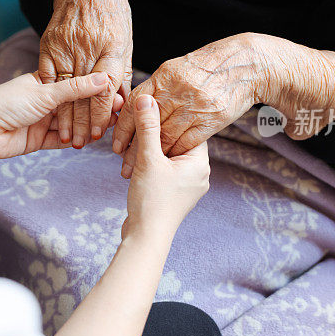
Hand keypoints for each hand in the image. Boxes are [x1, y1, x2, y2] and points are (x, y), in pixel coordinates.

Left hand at [0, 72, 120, 159]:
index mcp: (46, 81)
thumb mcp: (45, 92)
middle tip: (119, 110)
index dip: (96, 88)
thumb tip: (103, 77)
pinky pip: (62, 139)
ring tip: (109, 126)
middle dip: (96, 108)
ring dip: (88, 125)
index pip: (77, 83)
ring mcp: (43, 120)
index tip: (117, 91)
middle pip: (77, 104)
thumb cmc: (7, 103)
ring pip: (72, 123)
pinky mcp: (40, 140)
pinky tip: (91, 140)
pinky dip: (76, 140)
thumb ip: (75, 88)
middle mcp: (46, 100)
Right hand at [39, 0, 132, 148]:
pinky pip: (48, 75)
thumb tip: (121, 103)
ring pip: (64, 88)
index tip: (98, 133)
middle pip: (83, 93)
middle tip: (81, 143)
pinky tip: (51, 114)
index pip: (105, 88)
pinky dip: (50, 96)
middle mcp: (87, 47)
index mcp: (110, 48)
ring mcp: (65, 45)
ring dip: (65, 116)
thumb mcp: (124, 42)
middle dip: (82, 122)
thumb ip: (120, 72)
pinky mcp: (48, 44)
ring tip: (67, 138)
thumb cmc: (112, 15)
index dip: (101, 113)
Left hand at [113, 34, 261, 177]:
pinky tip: (165, 161)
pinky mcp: (211, 121)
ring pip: (165, 137)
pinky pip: (186, 142)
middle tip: (123, 163)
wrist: (245, 66)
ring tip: (139, 169)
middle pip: (148, 125)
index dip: (123, 126)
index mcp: (164, 77)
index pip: (134, 105)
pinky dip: (173, 153)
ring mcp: (194, 107)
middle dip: (134, 147)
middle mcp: (177, 92)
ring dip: (152, 155)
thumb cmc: (208, 67)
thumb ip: (157, 89)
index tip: (116, 144)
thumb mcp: (176, 70)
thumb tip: (136, 105)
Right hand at [122, 94, 209, 240]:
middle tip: (139, 127)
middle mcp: (200, 174)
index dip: (169, 119)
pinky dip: (152, 166)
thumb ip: (147, 127)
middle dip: (157, 136)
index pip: (188, 129)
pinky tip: (136, 164)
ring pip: (170, 158)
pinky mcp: (176, 195)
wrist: (146, 237)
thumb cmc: (151, 200)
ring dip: (152, 152)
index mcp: (200, 162)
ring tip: (134, 147)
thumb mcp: (148, 159)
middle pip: (178, 142)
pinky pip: (166, 171)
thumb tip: (146, 98)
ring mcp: (189, 186)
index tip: (152, 111)